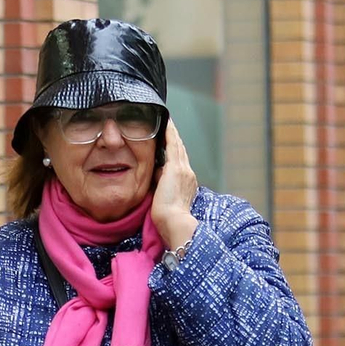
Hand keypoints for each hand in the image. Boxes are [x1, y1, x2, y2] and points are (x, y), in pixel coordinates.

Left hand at [152, 121, 199, 248]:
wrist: (175, 223)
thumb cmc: (168, 219)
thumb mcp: (166, 199)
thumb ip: (162, 185)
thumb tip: (156, 175)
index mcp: (187, 184)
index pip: (181, 163)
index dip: (177, 152)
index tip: (172, 143)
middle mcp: (188, 174)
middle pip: (182, 152)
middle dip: (176, 139)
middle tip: (170, 126)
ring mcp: (183, 170)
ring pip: (178, 146)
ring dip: (173, 133)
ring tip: (168, 122)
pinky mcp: (175, 168)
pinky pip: (173, 145)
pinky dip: (170, 133)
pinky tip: (167, 123)